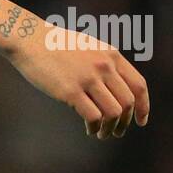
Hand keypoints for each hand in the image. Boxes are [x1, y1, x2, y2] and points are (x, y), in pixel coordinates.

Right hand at [8, 21, 149, 138]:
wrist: (29, 39)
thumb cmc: (56, 46)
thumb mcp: (89, 47)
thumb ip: (105, 64)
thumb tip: (119, 90)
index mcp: (111, 55)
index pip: (139, 85)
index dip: (143, 107)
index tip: (141, 121)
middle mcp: (103, 65)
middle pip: (127, 103)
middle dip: (125, 122)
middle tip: (116, 132)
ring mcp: (88, 78)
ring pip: (113, 112)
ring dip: (110, 128)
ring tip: (101, 133)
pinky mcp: (70, 90)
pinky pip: (93, 117)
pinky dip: (94, 127)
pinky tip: (88, 129)